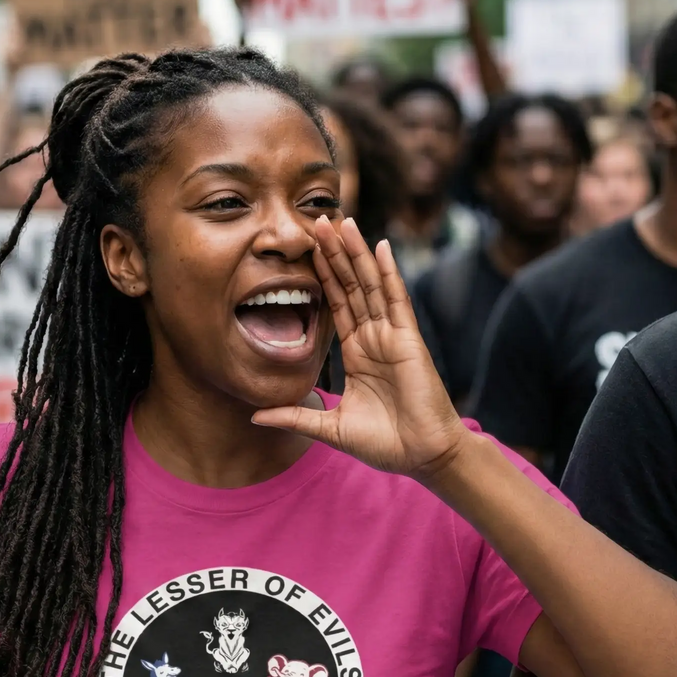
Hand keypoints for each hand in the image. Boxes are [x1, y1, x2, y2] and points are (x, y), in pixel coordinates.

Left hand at [252, 217, 468, 481]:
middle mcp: (374, 338)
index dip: (322, 277)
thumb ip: (294, 417)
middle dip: (334, 254)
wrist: (421, 456)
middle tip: (316, 220)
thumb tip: (255, 416)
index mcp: (357, 354)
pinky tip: (381, 246)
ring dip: (356, 253)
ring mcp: (392, 336)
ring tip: (342, 221)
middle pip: (351, 286)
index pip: (336, 305)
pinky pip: (397, 301)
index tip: (305, 250)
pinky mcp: (409, 341)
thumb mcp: (330, 429)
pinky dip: (389, 273)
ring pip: (371, 285)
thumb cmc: (384, 444)